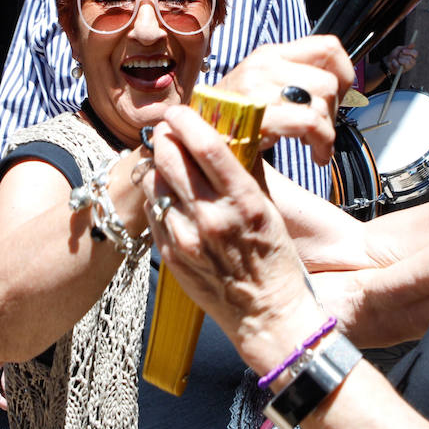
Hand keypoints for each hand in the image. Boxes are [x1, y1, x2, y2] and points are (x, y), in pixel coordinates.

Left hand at [141, 106, 322, 371]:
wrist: (267, 316)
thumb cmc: (275, 261)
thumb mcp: (270, 211)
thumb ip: (246, 174)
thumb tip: (228, 136)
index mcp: (242, 201)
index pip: (204, 145)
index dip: (186, 120)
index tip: (180, 111)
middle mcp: (211, 218)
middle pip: (170, 158)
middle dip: (166, 137)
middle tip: (169, 131)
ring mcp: (187, 239)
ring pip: (154, 183)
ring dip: (157, 166)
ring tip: (167, 162)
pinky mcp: (171, 256)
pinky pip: (153, 213)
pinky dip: (157, 197)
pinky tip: (169, 196)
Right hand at [216, 36, 354, 165]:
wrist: (192, 140)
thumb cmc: (231, 122)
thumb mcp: (262, 88)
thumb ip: (294, 79)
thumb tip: (338, 84)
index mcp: (270, 54)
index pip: (328, 47)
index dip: (344, 74)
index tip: (338, 99)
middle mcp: (263, 65)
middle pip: (328, 80)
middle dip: (334, 112)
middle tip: (321, 131)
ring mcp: (258, 87)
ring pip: (321, 100)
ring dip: (328, 132)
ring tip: (317, 146)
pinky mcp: (257, 114)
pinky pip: (310, 121)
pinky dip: (323, 143)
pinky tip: (316, 155)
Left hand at [382, 44, 417, 75]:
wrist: (387, 61)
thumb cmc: (394, 55)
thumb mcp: (399, 49)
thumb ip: (406, 47)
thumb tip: (413, 43)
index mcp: (412, 56)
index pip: (415, 53)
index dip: (409, 51)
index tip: (403, 51)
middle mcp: (412, 62)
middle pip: (410, 58)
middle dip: (403, 56)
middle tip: (399, 55)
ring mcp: (408, 67)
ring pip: (406, 62)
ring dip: (400, 59)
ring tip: (397, 59)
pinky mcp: (403, 71)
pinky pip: (400, 66)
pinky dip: (395, 63)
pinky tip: (393, 62)